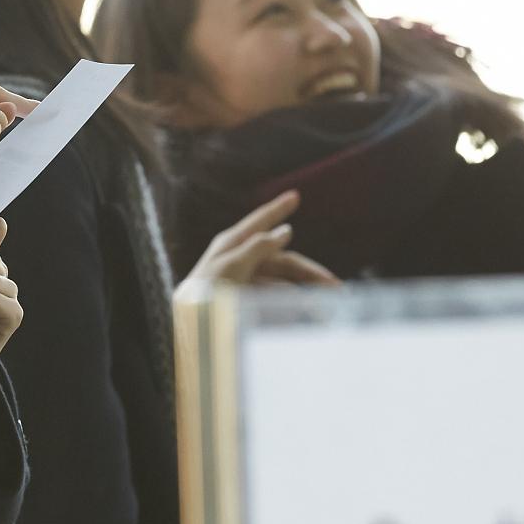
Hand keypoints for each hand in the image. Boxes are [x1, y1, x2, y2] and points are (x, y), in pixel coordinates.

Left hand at [174, 189, 339, 301]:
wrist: (187, 327)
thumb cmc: (204, 293)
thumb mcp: (230, 267)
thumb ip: (258, 247)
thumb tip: (286, 230)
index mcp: (232, 244)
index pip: (260, 222)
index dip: (278, 209)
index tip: (295, 196)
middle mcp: (240, 259)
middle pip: (283, 261)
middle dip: (310, 273)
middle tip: (336, 287)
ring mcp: (243, 281)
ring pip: (282, 283)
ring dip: (303, 294)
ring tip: (324, 311)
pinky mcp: (243, 301)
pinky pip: (272, 300)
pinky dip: (288, 307)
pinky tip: (303, 317)